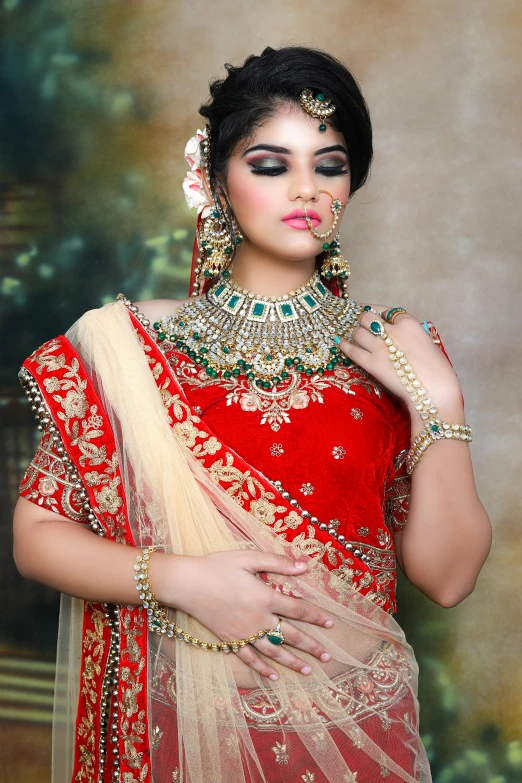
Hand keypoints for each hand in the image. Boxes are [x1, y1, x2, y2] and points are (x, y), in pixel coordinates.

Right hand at [157, 550, 332, 680]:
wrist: (187, 583)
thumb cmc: (217, 566)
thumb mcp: (249, 557)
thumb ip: (278, 562)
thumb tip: (305, 565)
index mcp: (265, 596)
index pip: (298, 609)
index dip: (316, 616)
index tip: (330, 624)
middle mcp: (258, 619)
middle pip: (291, 635)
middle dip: (311, 646)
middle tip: (328, 656)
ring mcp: (244, 633)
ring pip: (274, 651)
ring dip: (293, 661)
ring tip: (308, 670)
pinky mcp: (230, 640)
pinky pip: (250, 658)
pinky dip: (263, 668)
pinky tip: (274, 676)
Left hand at [337, 305, 461, 412]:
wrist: (433, 389)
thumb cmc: (437, 369)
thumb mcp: (427, 342)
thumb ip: (412, 336)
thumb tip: (401, 337)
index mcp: (408, 323)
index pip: (386, 311)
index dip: (379, 314)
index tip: (374, 315)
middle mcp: (391, 330)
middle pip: (367, 317)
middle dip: (364, 321)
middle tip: (363, 325)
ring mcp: (379, 346)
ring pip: (358, 332)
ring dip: (356, 333)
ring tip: (356, 337)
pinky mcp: (371, 363)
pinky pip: (352, 350)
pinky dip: (344, 345)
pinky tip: (339, 342)